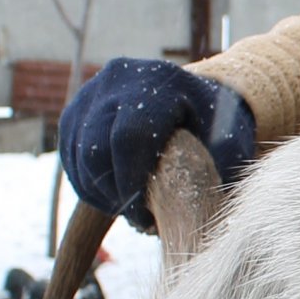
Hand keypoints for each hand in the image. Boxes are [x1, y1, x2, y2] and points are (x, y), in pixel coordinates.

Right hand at [59, 58, 254, 230]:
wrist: (194, 97)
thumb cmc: (216, 125)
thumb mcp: (231, 140)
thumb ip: (221, 166)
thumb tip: (204, 209)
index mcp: (161, 81)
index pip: (130, 137)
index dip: (132, 184)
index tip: (146, 217)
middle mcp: (120, 79)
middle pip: (96, 148)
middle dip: (113, 193)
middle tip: (136, 219)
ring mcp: (93, 91)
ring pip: (78, 153)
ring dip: (97, 191)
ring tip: (127, 210)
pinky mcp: (77, 109)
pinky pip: (69, 153)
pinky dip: (85, 182)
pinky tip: (111, 199)